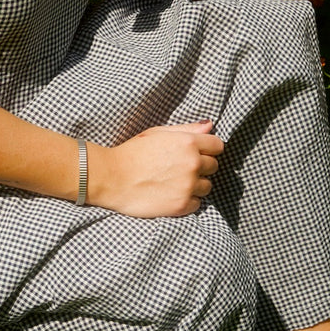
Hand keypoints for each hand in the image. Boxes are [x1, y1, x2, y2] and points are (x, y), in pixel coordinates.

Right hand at [87, 119, 224, 218]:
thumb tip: (209, 125)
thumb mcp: (157, 133)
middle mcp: (193, 163)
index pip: (218, 145)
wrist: (112, 178)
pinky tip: (171, 195)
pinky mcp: (182, 205)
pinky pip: (197, 204)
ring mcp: (188, 185)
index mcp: (187, 142)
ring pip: (208, 187)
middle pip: (214, 166)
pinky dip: (187, 201)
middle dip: (201, 167)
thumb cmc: (132, 152)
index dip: (208, 149)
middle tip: (181, 169)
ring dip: (196, 186)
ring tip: (175, 183)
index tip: (197, 153)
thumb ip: (186, 129)